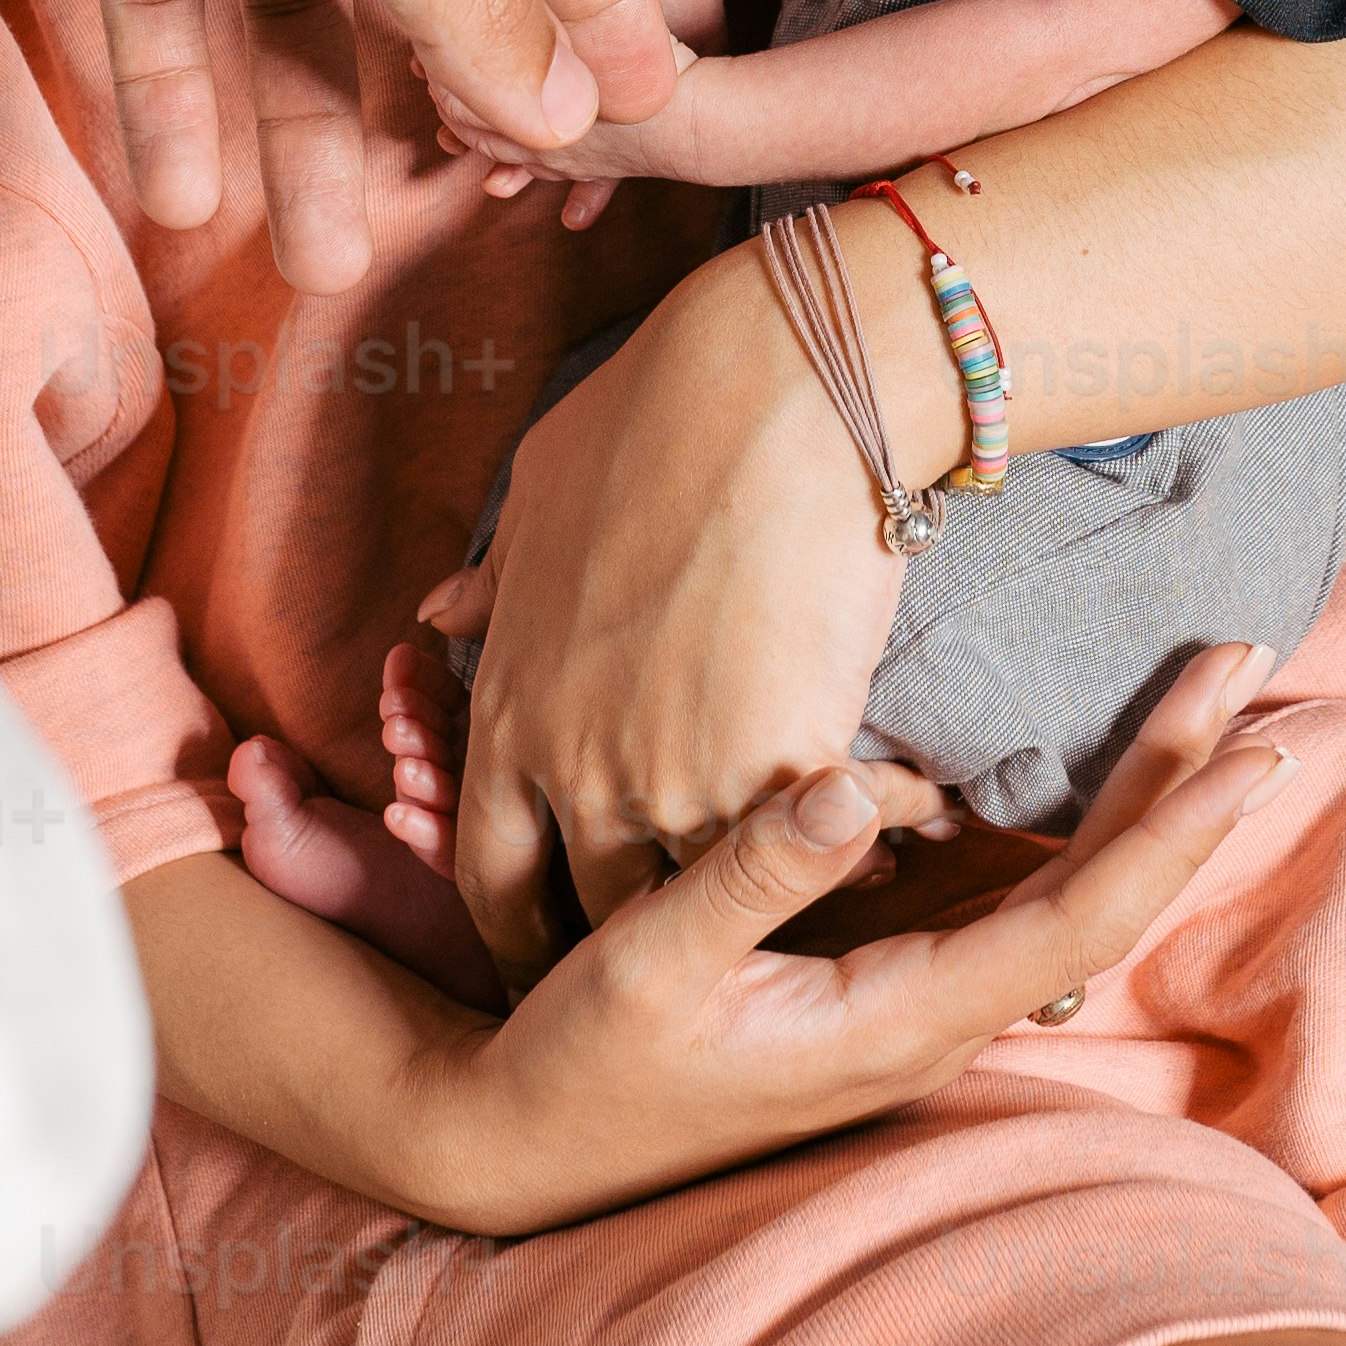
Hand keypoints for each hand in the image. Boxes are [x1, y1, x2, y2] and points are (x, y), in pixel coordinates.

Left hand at [0, 0, 679, 278]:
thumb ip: (468, 0)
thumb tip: (572, 106)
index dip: (604, 11)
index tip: (654, 106)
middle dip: (444, 97)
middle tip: (477, 201)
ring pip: (292, 9)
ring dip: (301, 134)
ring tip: (316, 268)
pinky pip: (170, 0)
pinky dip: (175, 93)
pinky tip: (182, 195)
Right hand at [418, 681, 1293, 1236]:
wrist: (528, 1144)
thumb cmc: (584, 1064)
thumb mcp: (647, 964)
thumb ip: (751, 876)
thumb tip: (856, 786)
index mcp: (899, 1021)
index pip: (1077, 921)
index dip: (1172, 834)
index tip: (1255, 751)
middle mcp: (934, 1015)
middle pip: (1097, 888)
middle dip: (1182, 776)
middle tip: (1249, 660)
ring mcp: (914, 995)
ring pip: (1060, 880)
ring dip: (1138, 785)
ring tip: (1207, 683)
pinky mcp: (879, 970)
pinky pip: (1002, 883)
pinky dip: (1062, 808)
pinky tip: (1096, 753)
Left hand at [437, 241, 946, 981]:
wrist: (779, 385)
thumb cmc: (658, 414)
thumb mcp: (540, 493)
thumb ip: (496, 580)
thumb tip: (440, 614)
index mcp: (509, 707)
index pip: (486, 867)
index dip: (521, 921)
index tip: (556, 947)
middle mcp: (575, 768)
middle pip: (591, 913)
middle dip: (636, 943)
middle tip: (689, 960)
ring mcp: (674, 783)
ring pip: (705, 903)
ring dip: (761, 902)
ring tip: (820, 899)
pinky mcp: (775, 780)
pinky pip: (811, 856)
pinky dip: (856, 844)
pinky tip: (905, 832)